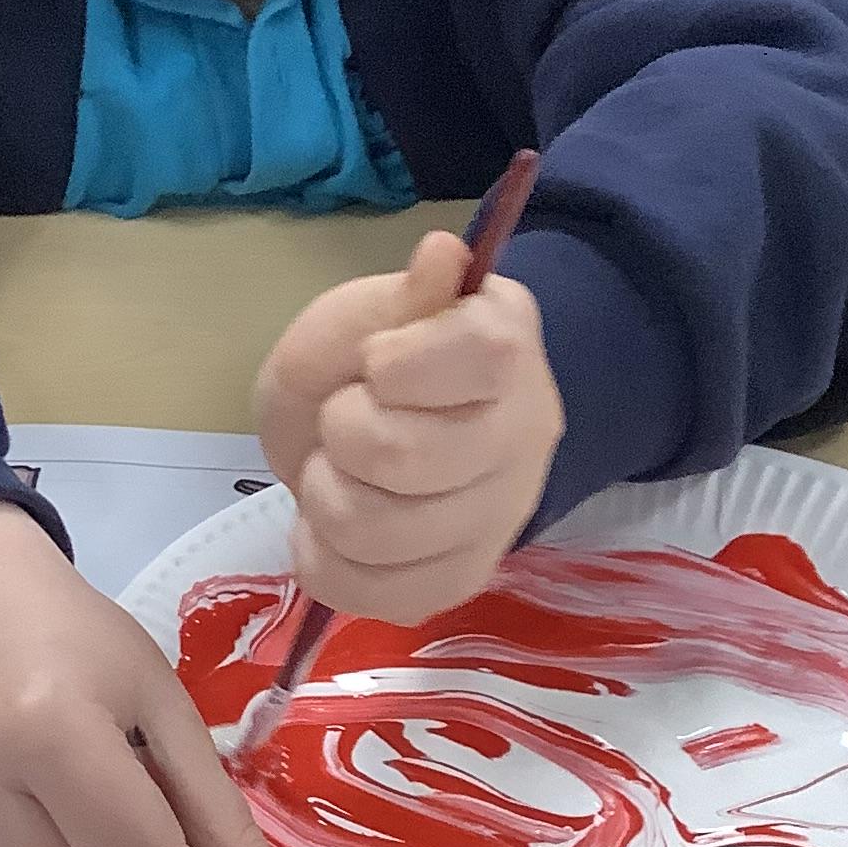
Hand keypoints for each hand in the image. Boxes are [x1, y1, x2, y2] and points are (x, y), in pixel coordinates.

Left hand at [256, 227, 563, 624]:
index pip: (482, 355)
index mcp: (508, 346)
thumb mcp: (360, 317)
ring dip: (323, 495)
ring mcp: (497, 522)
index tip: (377, 364)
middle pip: (406, 456)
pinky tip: (334, 527)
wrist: (380, 434)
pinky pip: (367, 592)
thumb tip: (441, 254)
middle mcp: (524, 437)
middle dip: (341, 431)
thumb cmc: (368, 365)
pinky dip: (323, 558)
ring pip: (374, 530)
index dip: (399, 364)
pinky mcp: (458, 584)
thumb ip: (393, 300)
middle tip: (344, 419)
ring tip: (337, 473)